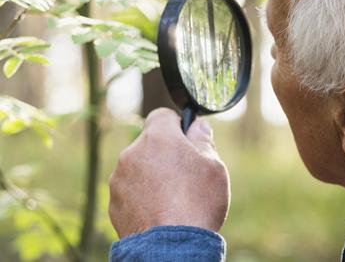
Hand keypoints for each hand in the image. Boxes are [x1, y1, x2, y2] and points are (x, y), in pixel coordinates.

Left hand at [109, 108, 229, 237]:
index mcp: (158, 138)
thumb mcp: (214, 166)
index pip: (162, 115)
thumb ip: (203, 141)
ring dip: (152, 176)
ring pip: (138, 168)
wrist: (172, 246)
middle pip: (149, 144)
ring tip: (173, 198)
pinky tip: (160, 211)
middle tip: (185, 174)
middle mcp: (132, 153)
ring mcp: (119, 180)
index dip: (176, 125)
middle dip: (165, 154)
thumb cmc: (197, 203)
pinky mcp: (113, 204)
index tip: (187, 140)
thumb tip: (198, 126)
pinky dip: (142, 197)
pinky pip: (130, 192)